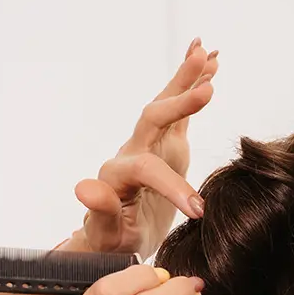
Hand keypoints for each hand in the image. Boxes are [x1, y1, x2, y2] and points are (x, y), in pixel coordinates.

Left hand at [74, 38, 218, 255]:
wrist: (117, 237)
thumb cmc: (111, 240)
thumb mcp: (106, 235)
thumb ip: (99, 212)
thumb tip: (83, 188)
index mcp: (118, 175)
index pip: (146, 169)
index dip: (173, 186)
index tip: (198, 210)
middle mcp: (132, 151)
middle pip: (152, 118)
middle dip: (179, 103)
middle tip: (208, 89)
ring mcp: (150, 144)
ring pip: (166, 104)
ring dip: (186, 79)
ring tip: (206, 53)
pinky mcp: (166, 143)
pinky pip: (180, 110)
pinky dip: (193, 85)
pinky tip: (210, 63)